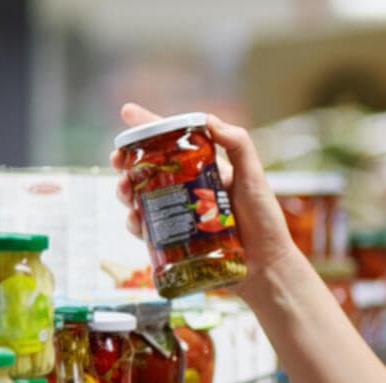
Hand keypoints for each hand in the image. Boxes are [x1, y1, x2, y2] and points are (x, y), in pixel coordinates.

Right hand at [109, 103, 298, 294]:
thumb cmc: (265, 221)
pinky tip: (135, 221)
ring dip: (125, 192)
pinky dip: (135, 224)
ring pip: (142, 199)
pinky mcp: (178, 241)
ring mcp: (182, 216)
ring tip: (125, 192)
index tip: (127, 113)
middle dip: (127, 163)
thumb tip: (209, 119)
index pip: (173, 143)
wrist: (267, 266)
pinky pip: (149, 230)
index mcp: (205, 170)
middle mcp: (189, 191)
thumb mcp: (254, 178)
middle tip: (118, 162)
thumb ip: (238, 145)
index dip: (148, 127)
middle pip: (148, 171)